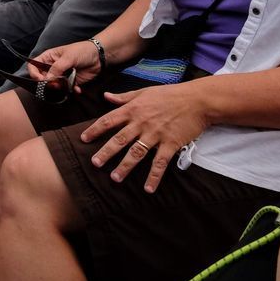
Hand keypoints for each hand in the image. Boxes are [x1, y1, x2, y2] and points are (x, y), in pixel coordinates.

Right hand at [27, 41, 102, 91]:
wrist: (98, 57)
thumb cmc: (82, 51)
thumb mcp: (68, 57)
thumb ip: (57, 68)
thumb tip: (48, 80)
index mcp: (48, 57)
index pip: (33, 66)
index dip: (34, 74)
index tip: (41, 80)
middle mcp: (52, 67)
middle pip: (42, 79)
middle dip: (48, 84)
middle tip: (56, 85)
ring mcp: (60, 75)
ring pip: (53, 86)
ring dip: (59, 89)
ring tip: (67, 86)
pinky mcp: (69, 82)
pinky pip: (65, 90)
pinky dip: (70, 91)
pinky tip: (77, 88)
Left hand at [80, 82, 209, 192]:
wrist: (196, 100)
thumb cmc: (169, 94)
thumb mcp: (144, 92)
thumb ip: (124, 97)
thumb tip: (106, 96)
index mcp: (133, 109)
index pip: (108, 120)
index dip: (95, 130)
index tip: (83, 139)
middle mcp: (141, 122)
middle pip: (119, 139)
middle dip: (106, 152)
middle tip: (95, 164)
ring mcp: (155, 134)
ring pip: (136, 153)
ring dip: (125, 166)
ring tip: (115, 178)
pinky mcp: (170, 144)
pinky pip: (160, 163)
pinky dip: (154, 176)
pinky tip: (148, 188)